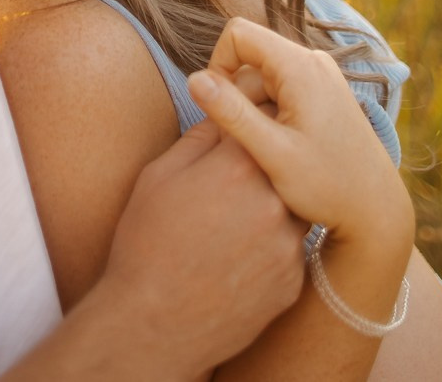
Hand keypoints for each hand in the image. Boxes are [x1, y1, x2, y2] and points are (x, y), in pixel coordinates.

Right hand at [93, 117, 307, 374]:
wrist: (154, 324)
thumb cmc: (146, 244)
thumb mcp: (159, 177)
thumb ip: (199, 139)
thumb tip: (224, 117)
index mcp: (238, 166)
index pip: (264, 119)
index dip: (253, 120)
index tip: (243, 129)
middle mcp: (274, 200)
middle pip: (285, 164)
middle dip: (266, 165)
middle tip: (236, 179)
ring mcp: (288, 244)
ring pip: (294, 207)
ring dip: (274, 206)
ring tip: (236, 220)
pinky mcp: (293, 279)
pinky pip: (291, 249)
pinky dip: (272, 247)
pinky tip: (239, 255)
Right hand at [188, 18, 414, 254]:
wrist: (375, 209)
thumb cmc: (326, 186)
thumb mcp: (272, 153)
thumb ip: (232, 113)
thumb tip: (194, 79)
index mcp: (301, 67)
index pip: (237, 34)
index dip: (217, 66)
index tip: (219, 109)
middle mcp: (314, 62)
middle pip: (250, 58)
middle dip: (236, 95)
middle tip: (246, 144)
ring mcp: (322, 76)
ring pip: (264, 76)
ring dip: (253, 108)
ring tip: (267, 152)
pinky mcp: (325, 93)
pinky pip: (282, 89)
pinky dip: (270, 114)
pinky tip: (282, 150)